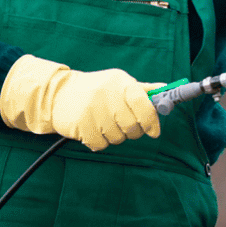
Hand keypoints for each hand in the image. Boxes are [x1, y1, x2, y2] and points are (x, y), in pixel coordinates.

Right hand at [0, 54, 162, 150]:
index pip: (144, 103)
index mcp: (120, 82)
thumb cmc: (96, 89)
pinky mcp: (80, 125)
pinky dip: (100, 142)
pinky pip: (101, 144)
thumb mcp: (119, 83)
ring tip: (105, 124)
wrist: (58, 94)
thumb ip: (143, 90)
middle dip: (133, 131)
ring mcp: (92, 109)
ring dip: (115, 136)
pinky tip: (94, 130)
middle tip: (125, 126)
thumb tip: (167, 90)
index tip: (154, 131)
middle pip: (132, 126)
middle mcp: (107, 94)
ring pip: (118, 137)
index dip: (152, 120)